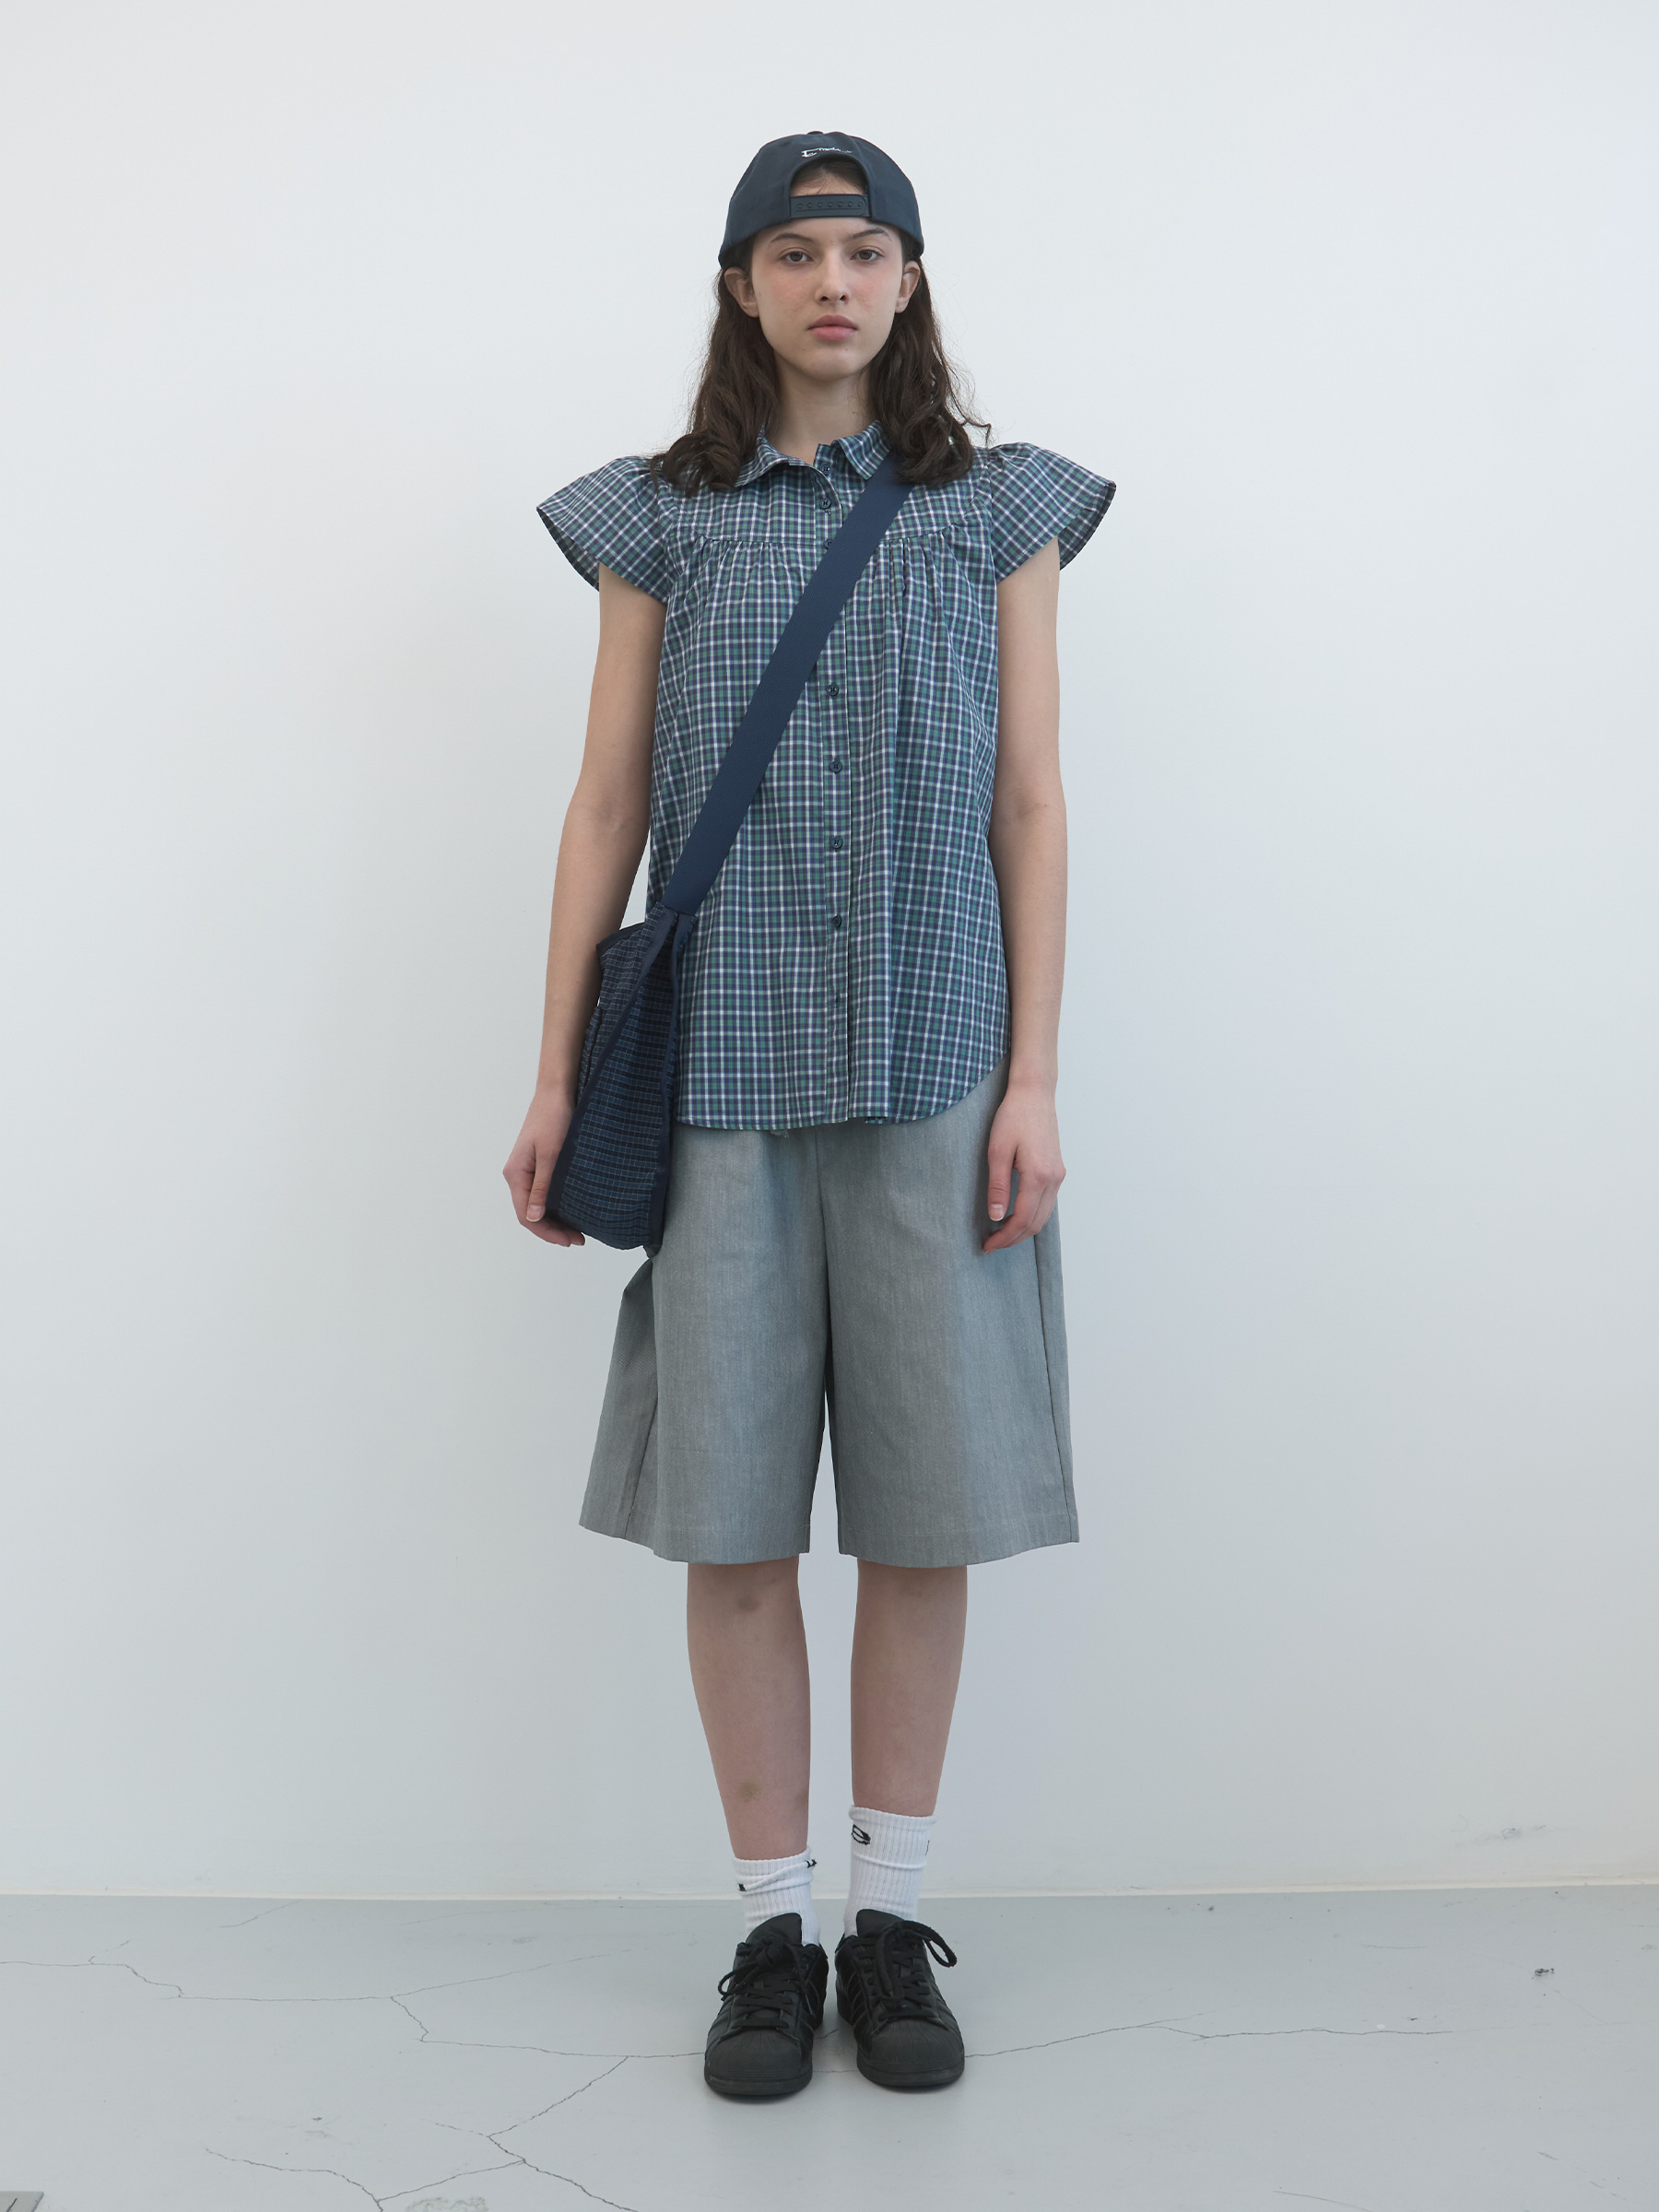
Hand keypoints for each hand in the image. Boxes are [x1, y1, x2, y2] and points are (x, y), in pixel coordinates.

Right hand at [503, 1090, 585, 1245]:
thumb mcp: (551, 1155)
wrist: (556, 1091)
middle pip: (530, 1212)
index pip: (526, 1215)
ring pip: (537, 1204)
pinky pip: (542, 1192)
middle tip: (577, 1239)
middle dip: (552, 1229)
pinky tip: (570, 1210)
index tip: (568, 1240)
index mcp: (516, 1174)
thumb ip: (542, 1187)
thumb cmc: (553, 1118)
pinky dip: (555, 1205)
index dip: (546, 1232)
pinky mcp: (536, 1163)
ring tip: (576, 1230)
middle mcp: (517, 1174)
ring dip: (554, 1219)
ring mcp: (526, 1169)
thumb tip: (534, 1217)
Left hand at [982, 1077, 1064, 1253]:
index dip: (1004, 1238)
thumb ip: (998, 1186)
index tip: (987, 1245)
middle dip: (1013, 1239)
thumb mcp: (997, 1151)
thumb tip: (996, 1217)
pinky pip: (1047, 1203)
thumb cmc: (1013, 1117)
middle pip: (1036, 1223)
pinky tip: (1016, 1216)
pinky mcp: (1057, 1170)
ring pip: (1044, 1216)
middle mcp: (1053, 1179)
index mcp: (1038, 1176)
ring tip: (1001, 1235)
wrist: (1034, 1094)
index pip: (1022, 1219)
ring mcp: (1058, 1175)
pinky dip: (1033, 1216)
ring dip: (1024, 1230)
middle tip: (991, 1245)